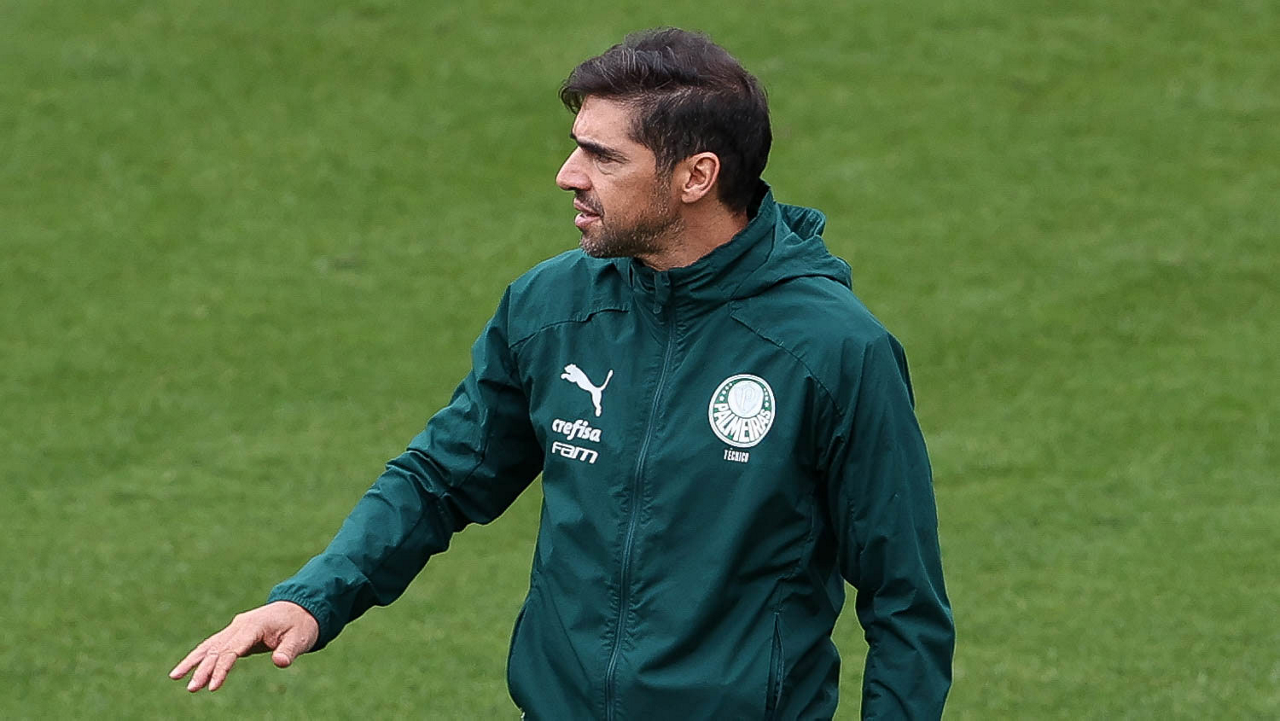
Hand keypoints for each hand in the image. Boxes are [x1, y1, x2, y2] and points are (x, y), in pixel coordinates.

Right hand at [169, 600, 319, 691]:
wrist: (301, 607)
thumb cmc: (301, 625)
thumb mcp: (300, 638)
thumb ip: (289, 650)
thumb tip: (280, 662)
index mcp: (254, 626)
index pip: (233, 650)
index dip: (222, 668)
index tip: (213, 686)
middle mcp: (240, 625)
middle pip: (217, 649)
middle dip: (203, 669)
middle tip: (191, 688)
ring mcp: (236, 628)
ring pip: (210, 645)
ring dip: (193, 661)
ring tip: (175, 676)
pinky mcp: (235, 633)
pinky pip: (214, 645)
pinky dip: (200, 656)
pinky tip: (187, 668)